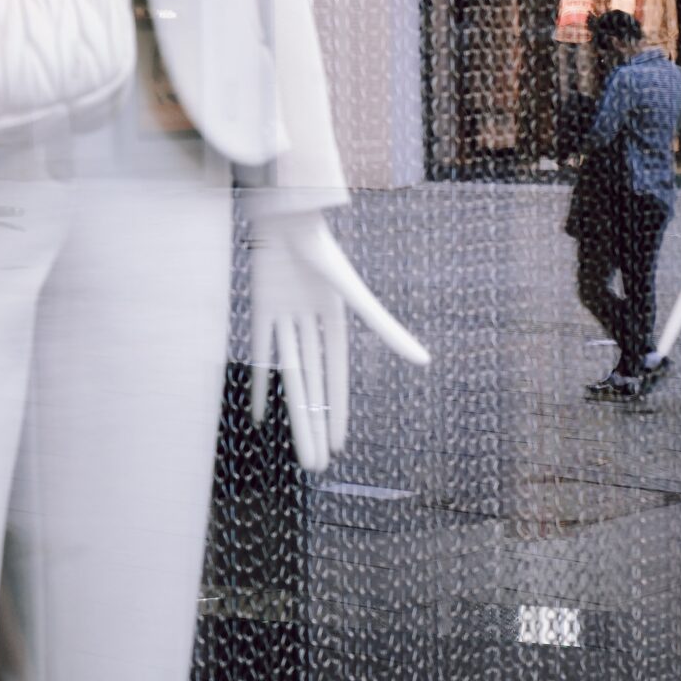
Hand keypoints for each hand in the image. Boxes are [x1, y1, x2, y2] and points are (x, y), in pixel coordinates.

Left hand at [250, 211, 429, 471]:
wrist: (284, 213)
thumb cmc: (322, 250)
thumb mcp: (353, 295)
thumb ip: (385, 329)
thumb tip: (424, 361)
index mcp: (337, 321)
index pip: (336, 378)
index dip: (337, 412)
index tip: (339, 447)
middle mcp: (312, 324)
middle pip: (312, 385)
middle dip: (314, 426)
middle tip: (315, 467)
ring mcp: (285, 317)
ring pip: (288, 375)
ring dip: (290, 412)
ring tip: (294, 447)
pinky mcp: (260, 308)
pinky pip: (259, 352)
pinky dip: (258, 382)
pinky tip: (257, 413)